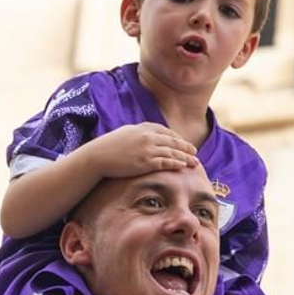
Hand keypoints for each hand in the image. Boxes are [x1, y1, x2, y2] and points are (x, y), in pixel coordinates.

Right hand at [81, 123, 197, 179]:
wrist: (98, 156)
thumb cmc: (109, 146)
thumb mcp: (126, 133)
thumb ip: (140, 133)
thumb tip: (150, 138)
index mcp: (144, 128)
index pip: (167, 132)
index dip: (178, 139)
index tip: (184, 144)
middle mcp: (148, 137)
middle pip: (173, 142)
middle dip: (186, 148)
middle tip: (195, 153)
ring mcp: (147, 149)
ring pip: (172, 153)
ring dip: (185, 158)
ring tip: (194, 162)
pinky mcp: (145, 162)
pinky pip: (165, 163)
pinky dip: (175, 164)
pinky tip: (182, 166)